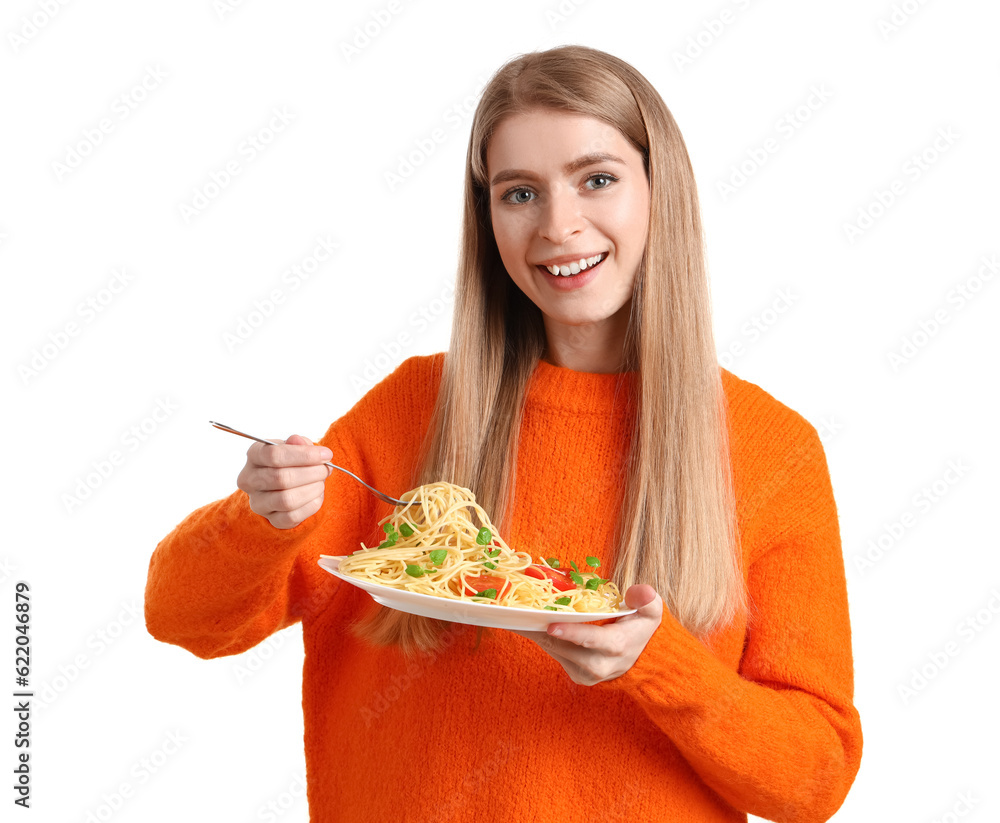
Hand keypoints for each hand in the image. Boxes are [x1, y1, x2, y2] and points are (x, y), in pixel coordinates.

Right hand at [236, 434, 332, 528]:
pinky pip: (293, 517)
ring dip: (312, 490)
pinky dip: (311, 505)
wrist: (287, 485)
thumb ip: (299, 443)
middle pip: (281, 478)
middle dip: (311, 473)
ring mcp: (258, 502)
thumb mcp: (295, 447)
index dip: (304, 455)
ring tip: (321, 482)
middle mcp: (250, 480)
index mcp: (254, 455)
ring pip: (287, 500)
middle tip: (325, 469)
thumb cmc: (291, 461)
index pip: (274, 455)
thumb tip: (300, 441)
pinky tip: (317, 495)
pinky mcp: (271, 520)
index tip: (326, 454)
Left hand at [510, 585, 662, 685]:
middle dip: (542, 630)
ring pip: (555, 650)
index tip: (551, 625)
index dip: (572, 633)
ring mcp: (586, 673)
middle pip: (565, 647)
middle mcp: (600, 665)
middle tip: (521, 613)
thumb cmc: (641, 627)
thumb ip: (646, 600)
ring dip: (536, 633)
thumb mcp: (651, 611)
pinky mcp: (576, 676)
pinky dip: (542, 638)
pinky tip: (529, 624)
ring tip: (517, 617)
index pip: (592, 640)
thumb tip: (638, 592)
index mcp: (617, 646)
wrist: (641, 659)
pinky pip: (554, 654)